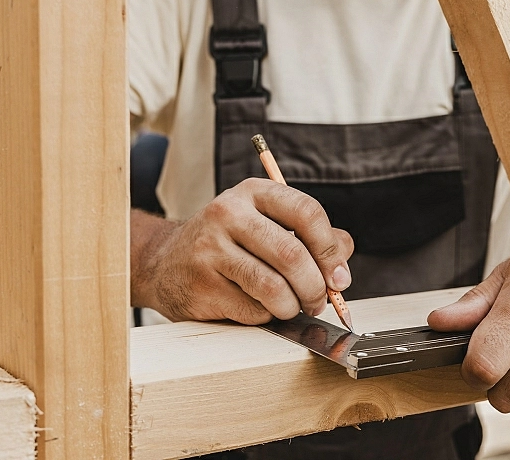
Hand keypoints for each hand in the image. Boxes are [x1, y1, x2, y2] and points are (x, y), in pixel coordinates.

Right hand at [134, 178, 353, 324]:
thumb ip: (313, 237)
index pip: (307, 212)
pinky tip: (258, 307)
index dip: (330, 249)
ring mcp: (210, 248)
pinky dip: (266, 316)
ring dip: (292, 306)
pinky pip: (252, 309)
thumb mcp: (269, 225)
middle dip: (315, 287)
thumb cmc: (230, 244)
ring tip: (291, 307)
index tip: (339, 276)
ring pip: (273, 287)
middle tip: (319, 301)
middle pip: (292, 254)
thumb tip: (342, 262)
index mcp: (254, 193)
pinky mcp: (200, 284)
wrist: (167, 262)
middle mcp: (229, 214)